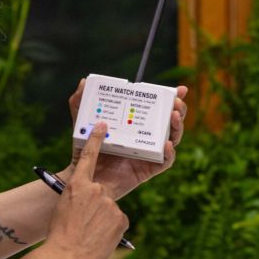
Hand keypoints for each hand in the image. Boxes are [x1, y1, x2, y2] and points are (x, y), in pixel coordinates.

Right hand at [46, 122, 128, 258]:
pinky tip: (99, 239)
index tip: (102, 126)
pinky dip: (110, 230)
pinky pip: (118, 222)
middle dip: (95, 207)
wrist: (65, 257)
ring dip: (102, 221)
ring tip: (88, 234)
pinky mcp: (121, 219)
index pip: (87, 156)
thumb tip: (92, 200)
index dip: (96, 140)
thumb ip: (80, 198)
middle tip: (83, 223)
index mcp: (77, 185)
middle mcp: (96, 190)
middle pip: (101, 193)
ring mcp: (110, 204)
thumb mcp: (64, 207)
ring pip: (110, 210)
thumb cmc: (59, 234)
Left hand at [66, 78, 188, 198]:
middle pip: (170, 122)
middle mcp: (145, 137)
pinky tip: (166, 144)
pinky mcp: (147, 169)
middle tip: (177, 102)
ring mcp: (148, 153)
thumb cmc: (84, 150)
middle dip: (179, 110)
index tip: (179, 89)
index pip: (158, 108)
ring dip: (177, 127)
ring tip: (173, 117)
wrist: (81, 177)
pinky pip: (164, 162)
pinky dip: (169, 153)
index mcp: (135, 124)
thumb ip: (79, 103)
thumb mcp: (81, 123)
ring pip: (172, 139)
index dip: (171, 99)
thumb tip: (84, 82)